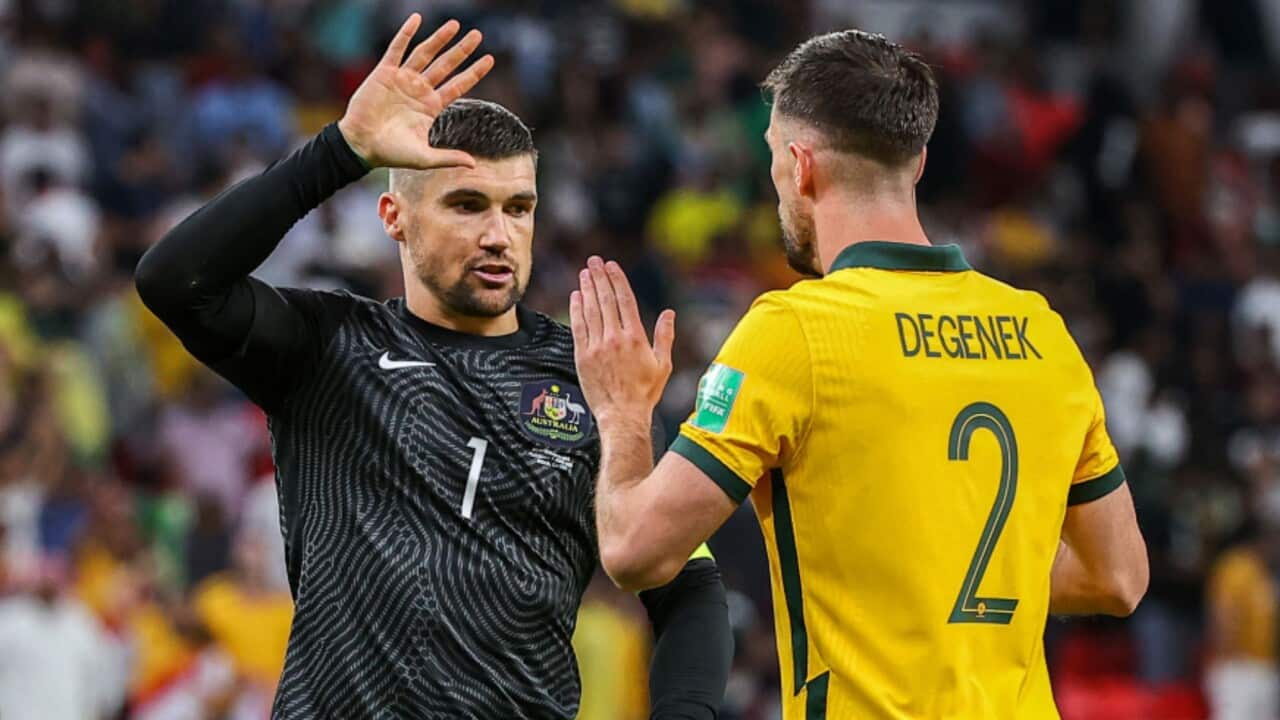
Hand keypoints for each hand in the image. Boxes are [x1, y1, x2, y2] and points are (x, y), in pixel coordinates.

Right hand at [337, 14, 494, 169]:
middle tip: (478, 35)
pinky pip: (397, 48)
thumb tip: (474, 165)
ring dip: (439, 38)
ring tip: (455, 25)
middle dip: (461, 50)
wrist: (361, 145)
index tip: (490, 59)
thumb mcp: (424, 158)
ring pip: (425, 53)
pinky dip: (406, 33)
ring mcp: (403, 79)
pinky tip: (417, 19)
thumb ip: (448, 158)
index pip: (458, 85)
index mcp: (430, 106)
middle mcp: (419, 90)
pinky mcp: (385, 73)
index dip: (474, 72)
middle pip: (446, 65)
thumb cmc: (391, 153)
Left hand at [570, 256, 675, 427]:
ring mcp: (597, 347)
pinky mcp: (583, 356)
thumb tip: (669, 313)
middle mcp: (615, 338)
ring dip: (587, 289)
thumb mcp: (663, 365)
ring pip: (590, 310)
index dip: (616, 280)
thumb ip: (665, 337)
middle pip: (605, 300)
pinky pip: (578, 327)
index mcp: (636, 338)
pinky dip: (576, 310)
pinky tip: (576, 297)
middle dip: (599, 278)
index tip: (611, 265)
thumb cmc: (645, 393)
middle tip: (593, 261)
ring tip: (584, 274)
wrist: (622, 415)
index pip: (625, 300)